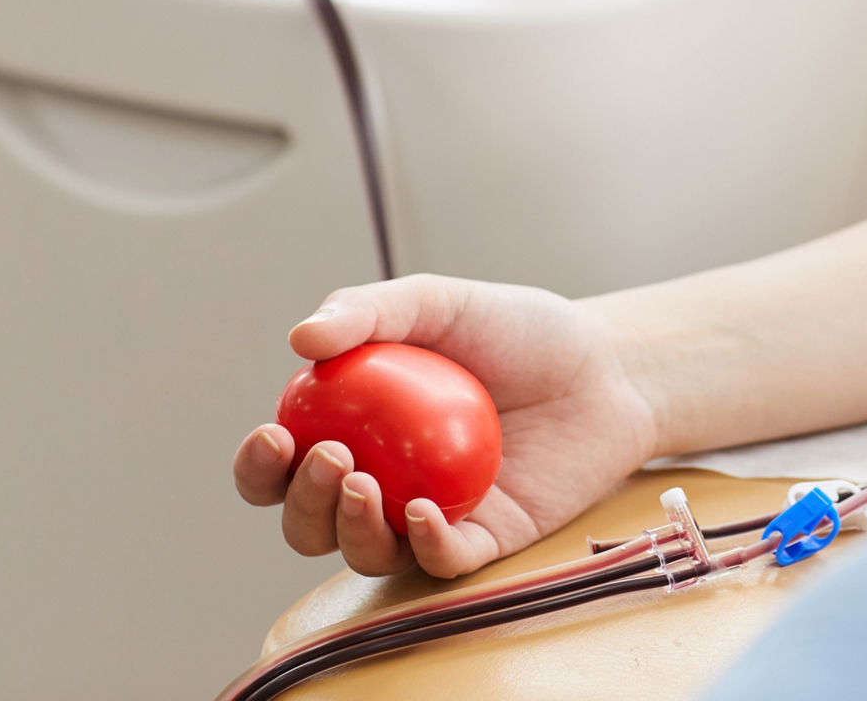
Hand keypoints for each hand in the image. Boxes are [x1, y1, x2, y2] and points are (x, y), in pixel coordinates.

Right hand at [231, 274, 659, 577]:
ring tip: (362, 481)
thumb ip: (370, 311)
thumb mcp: (442, 304)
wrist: (607, 366)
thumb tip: (301, 339)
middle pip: (309, 523)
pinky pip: (442, 561)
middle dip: (301, 502)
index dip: (260, 466)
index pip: (283, 466)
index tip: (274, 434)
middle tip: (330, 457)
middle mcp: (382, 482)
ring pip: (366, 552)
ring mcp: (431, 517)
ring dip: (349, 529)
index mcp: (354, 431)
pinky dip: (424, 545)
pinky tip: (420, 512)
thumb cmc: (520, 331)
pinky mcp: (488, 540)